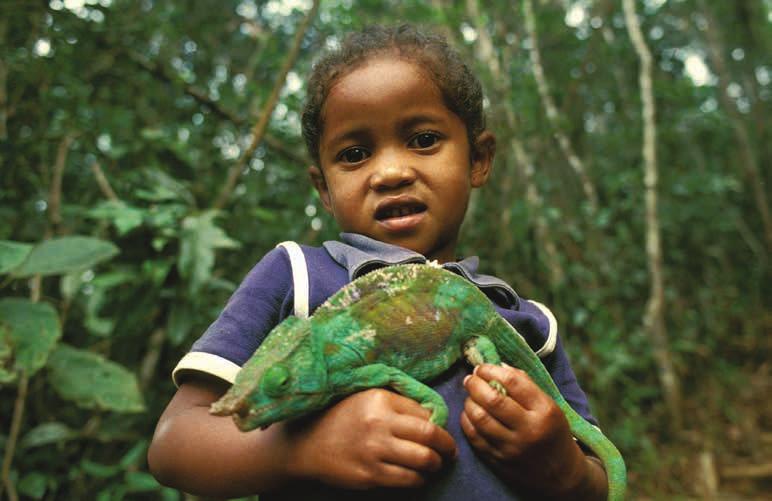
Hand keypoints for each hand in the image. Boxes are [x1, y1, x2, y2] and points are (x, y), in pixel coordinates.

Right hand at [285, 388, 456, 489]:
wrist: (307, 443)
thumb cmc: (342, 417)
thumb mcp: (367, 397)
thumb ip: (398, 403)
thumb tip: (434, 417)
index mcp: (379, 399)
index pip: (424, 412)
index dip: (439, 424)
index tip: (441, 431)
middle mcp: (378, 423)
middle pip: (430, 435)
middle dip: (446, 446)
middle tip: (449, 451)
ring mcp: (373, 450)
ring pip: (423, 459)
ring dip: (435, 464)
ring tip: (435, 464)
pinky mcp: (369, 474)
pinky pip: (407, 479)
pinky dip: (419, 479)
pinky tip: (418, 476)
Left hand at [461, 364, 596, 497]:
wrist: (561, 474)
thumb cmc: (552, 432)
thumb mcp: (549, 406)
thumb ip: (525, 385)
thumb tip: (497, 366)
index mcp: (545, 411)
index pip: (513, 382)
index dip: (492, 370)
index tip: (482, 367)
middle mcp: (529, 430)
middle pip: (493, 400)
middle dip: (475, 384)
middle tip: (470, 379)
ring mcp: (512, 448)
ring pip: (480, 418)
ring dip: (469, 402)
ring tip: (470, 396)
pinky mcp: (499, 461)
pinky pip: (474, 437)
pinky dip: (467, 421)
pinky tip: (470, 414)